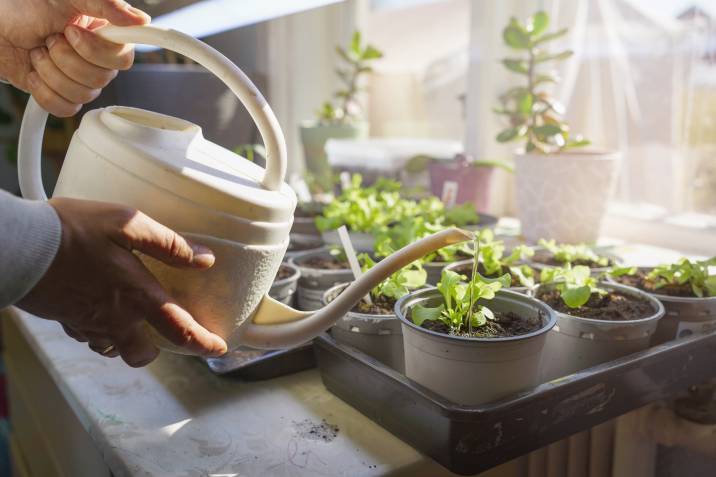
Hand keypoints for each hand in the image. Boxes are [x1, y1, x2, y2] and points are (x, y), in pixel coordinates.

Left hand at [0, 0, 149, 116]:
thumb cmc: (25, 9)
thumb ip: (106, 5)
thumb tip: (140, 19)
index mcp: (105, 38)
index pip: (123, 59)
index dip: (96, 51)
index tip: (73, 32)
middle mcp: (97, 61)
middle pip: (100, 80)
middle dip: (65, 59)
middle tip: (50, 39)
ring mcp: (80, 81)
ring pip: (82, 95)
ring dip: (50, 72)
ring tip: (39, 53)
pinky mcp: (63, 97)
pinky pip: (66, 108)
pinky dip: (44, 91)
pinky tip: (35, 73)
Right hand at [18, 198, 228, 366]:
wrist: (19, 245)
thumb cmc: (74, 230)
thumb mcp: (128, 224)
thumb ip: (168, 244)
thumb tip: (204, 259)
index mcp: (137, 296)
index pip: (180, 331)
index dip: (203, 344)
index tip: (217, 349)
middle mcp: (114, 319)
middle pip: (143, 354)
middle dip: (157, 350)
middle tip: (164, 334)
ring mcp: (87, 324)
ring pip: (114, 349)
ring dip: (127, 341)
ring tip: (132, 320)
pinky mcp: (65, 320)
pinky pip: (89, 337)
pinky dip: (99, 331)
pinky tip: (98, 309)